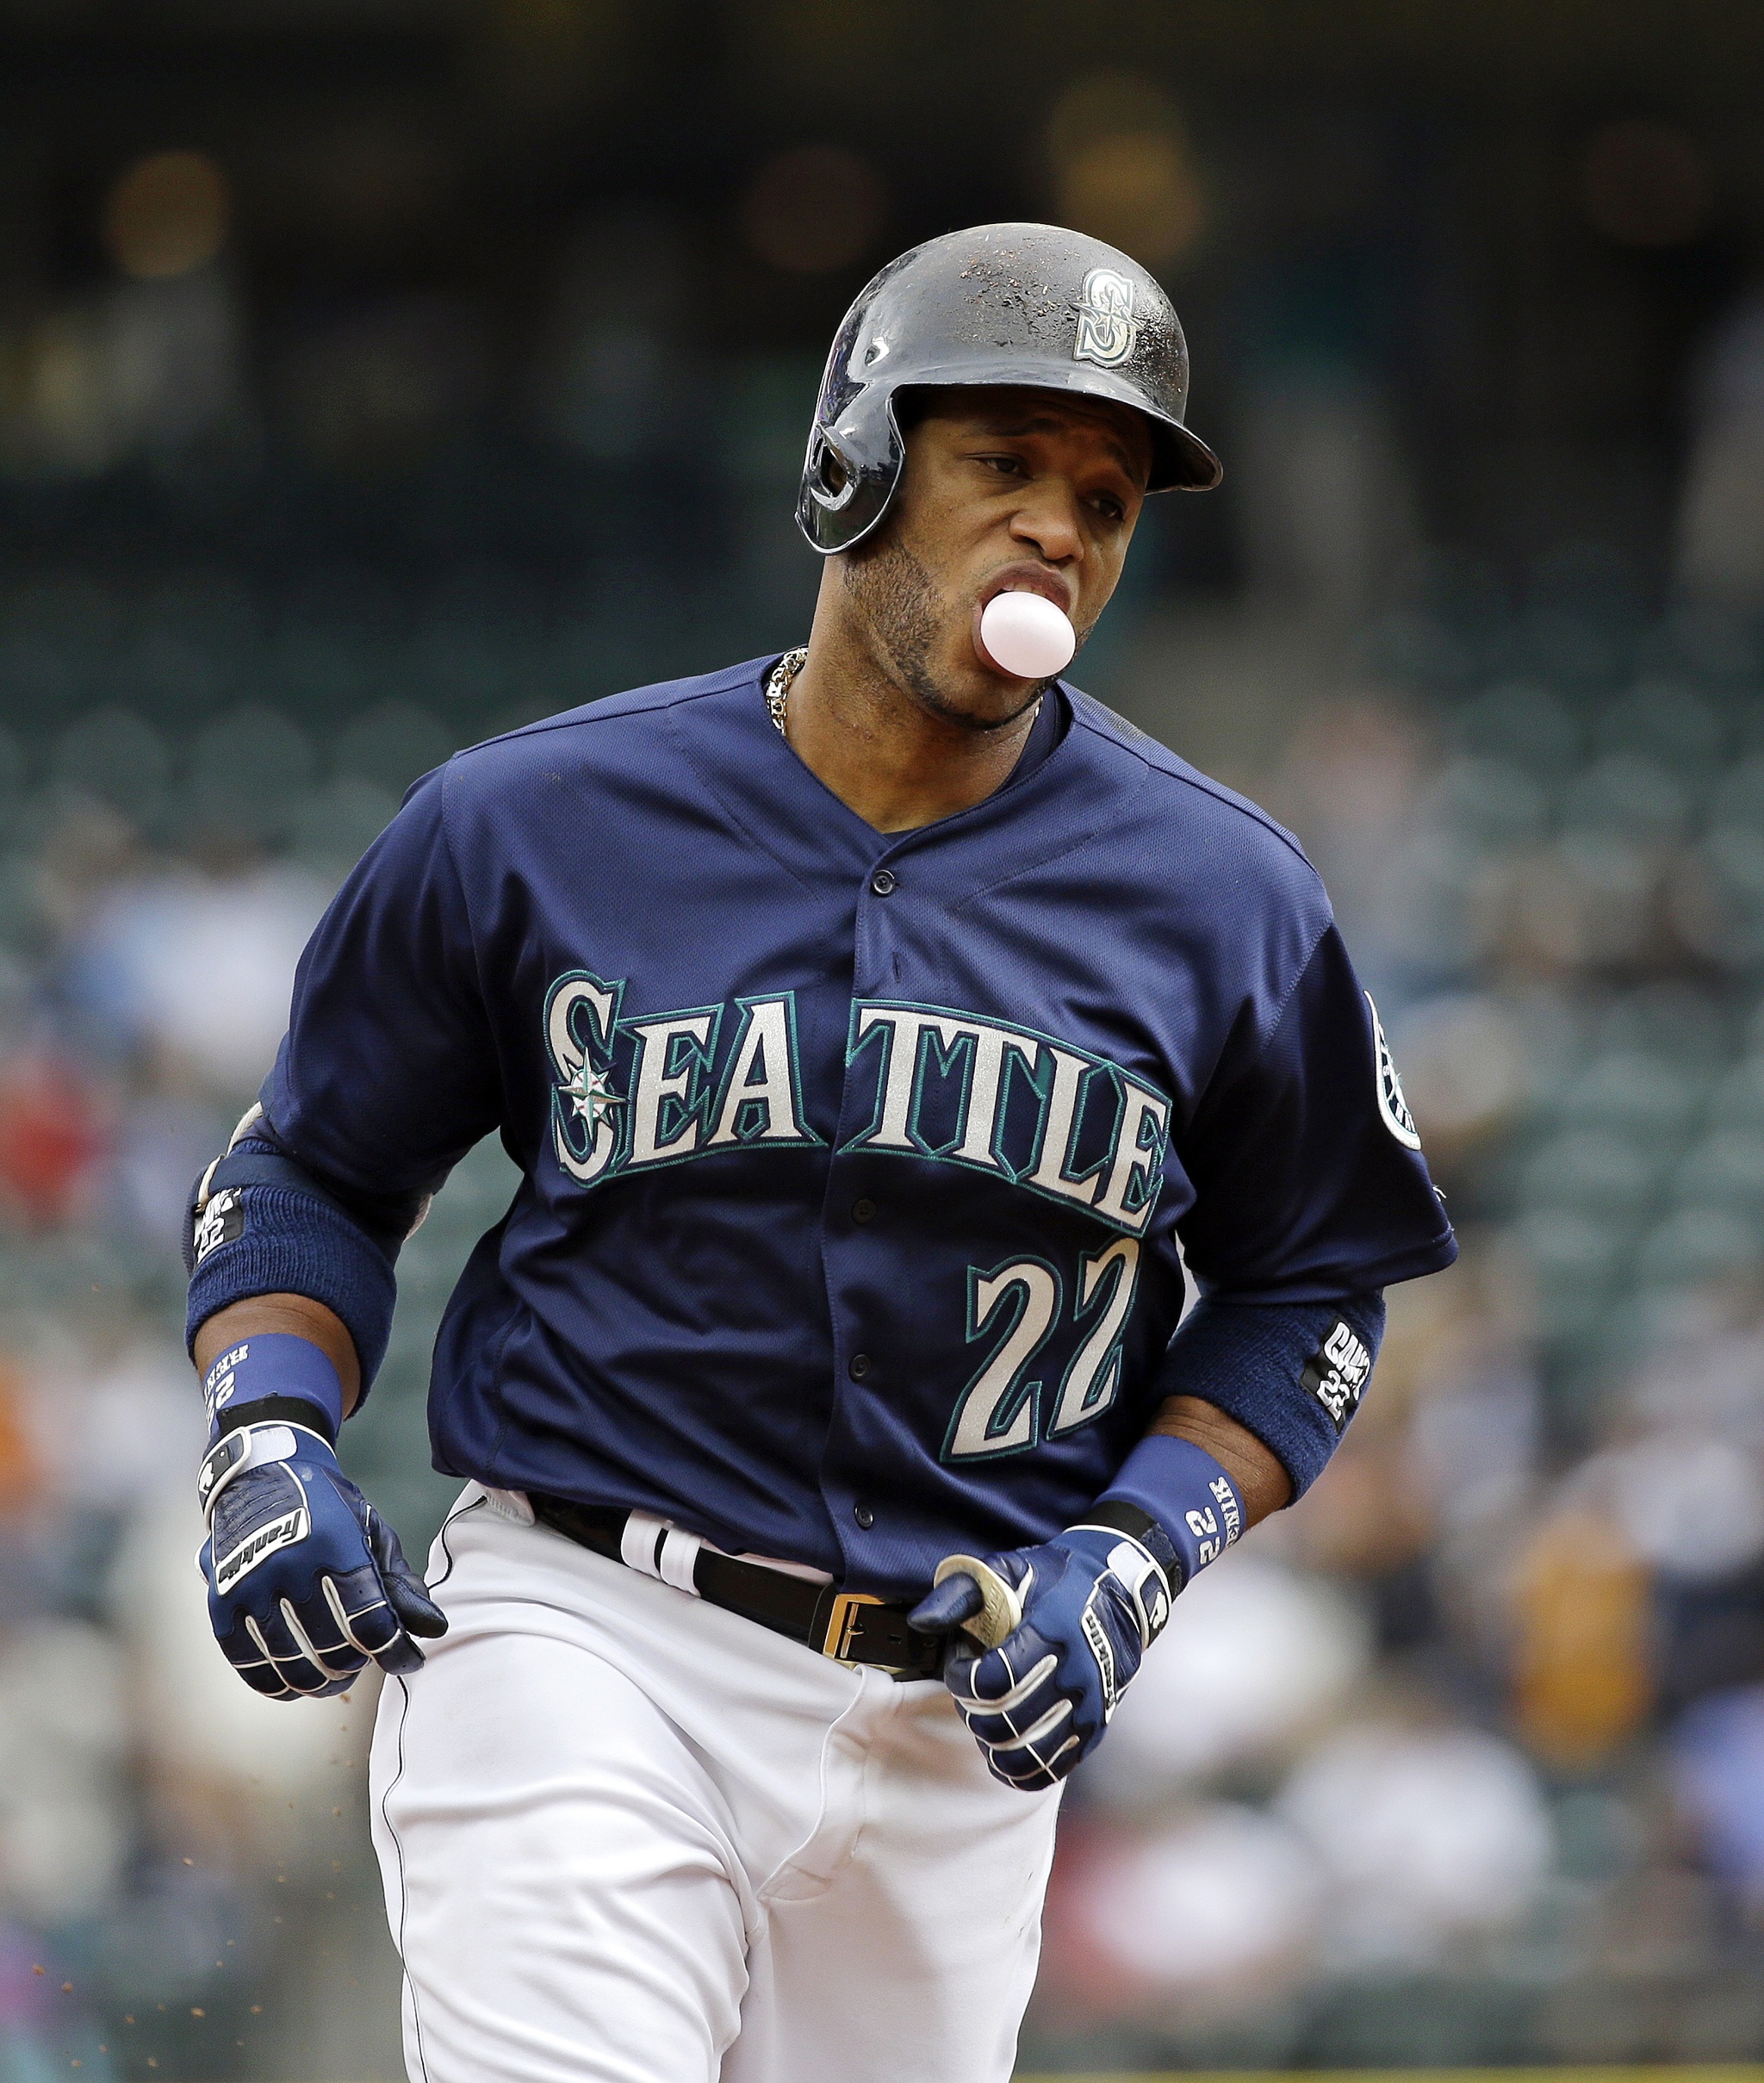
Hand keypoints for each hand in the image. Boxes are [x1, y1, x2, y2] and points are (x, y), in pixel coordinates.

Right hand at [198, 1422, 447, 1698]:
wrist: (258, 1475)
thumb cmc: (326, 1507)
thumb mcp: (372, 1532)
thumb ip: (401, 1585)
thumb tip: (433, 1630)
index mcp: (334, 1542)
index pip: (369, 1618)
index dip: (394, 1650)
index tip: (409, 1660)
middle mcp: (288, 1563)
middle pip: (331, 1646)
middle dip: (357, 1665)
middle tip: (365, 1662)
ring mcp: (249, 1584)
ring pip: (290, 1660)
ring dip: (320, 1680)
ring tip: (335, 1677)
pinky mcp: (220, 1601)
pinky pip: (246, 1661)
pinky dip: (273, 1681)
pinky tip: (292, 1685)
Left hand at [908, 1525, 1171, 1789]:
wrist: (1122, 1595)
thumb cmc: (1057, 1581)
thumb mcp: (1009, 1568)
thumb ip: (961, 1591)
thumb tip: (921, 1622)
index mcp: (1053, 1632)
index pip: (994, 1681)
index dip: (961, 1679)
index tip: (957, 1665)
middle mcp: (1077, 1674)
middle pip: (1005, 1722)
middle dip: (971, 1710)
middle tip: (969, 1690)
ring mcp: (1089, 1708)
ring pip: (1026, 1755)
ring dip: (991, 1743)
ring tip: (985, 1716)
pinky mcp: (1094, 1730)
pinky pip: (1050, 1770)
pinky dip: (1018, 1768)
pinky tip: (1004, 1744)